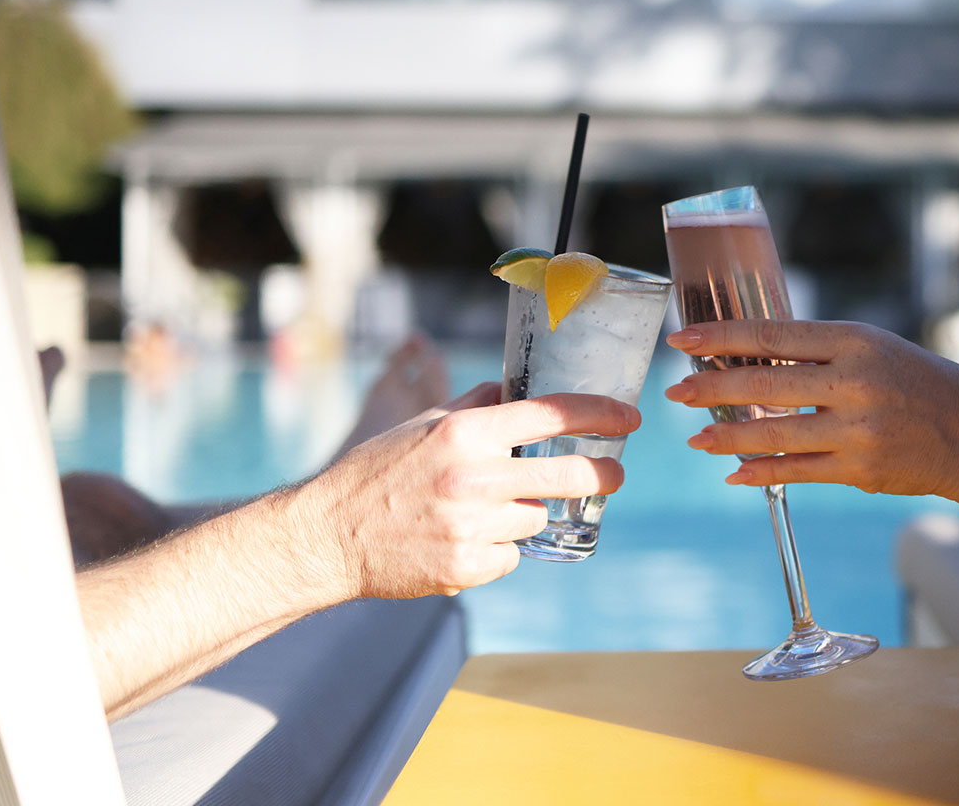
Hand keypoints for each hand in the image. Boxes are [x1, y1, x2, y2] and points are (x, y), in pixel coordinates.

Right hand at [293, 383, 638, 601]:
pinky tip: (462, 540)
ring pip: (537, 518)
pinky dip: (498, 549)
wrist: (329, 534)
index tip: (629, 418)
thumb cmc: (377, 471)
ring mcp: (473, 526)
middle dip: (602, 474)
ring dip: (525, 514)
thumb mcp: (425, 424)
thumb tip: (519, 390)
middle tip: (612, 474)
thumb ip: (477, 407)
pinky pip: (512, 555)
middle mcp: (475, 477)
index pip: (554, 415)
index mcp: (466, 434)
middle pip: (570, 476)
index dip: (601, 414)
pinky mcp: (468, 568)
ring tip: (481, 512)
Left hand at [665, 321, 958, 504]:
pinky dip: (761, 471)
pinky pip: (797, 471)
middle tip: (677, 391)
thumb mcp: (878, 349)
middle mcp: (855, 382)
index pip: (772, 336)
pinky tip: (734, 471)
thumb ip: (822, 353)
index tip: (683, 339)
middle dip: (712, 388)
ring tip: (695, 438)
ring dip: (726, 438)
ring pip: (773, 434)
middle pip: (764, 385)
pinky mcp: (860, 469)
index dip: (721, 338)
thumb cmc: (924, 384)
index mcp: (856, 341)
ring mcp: (858, 429)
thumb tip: (754, 358)